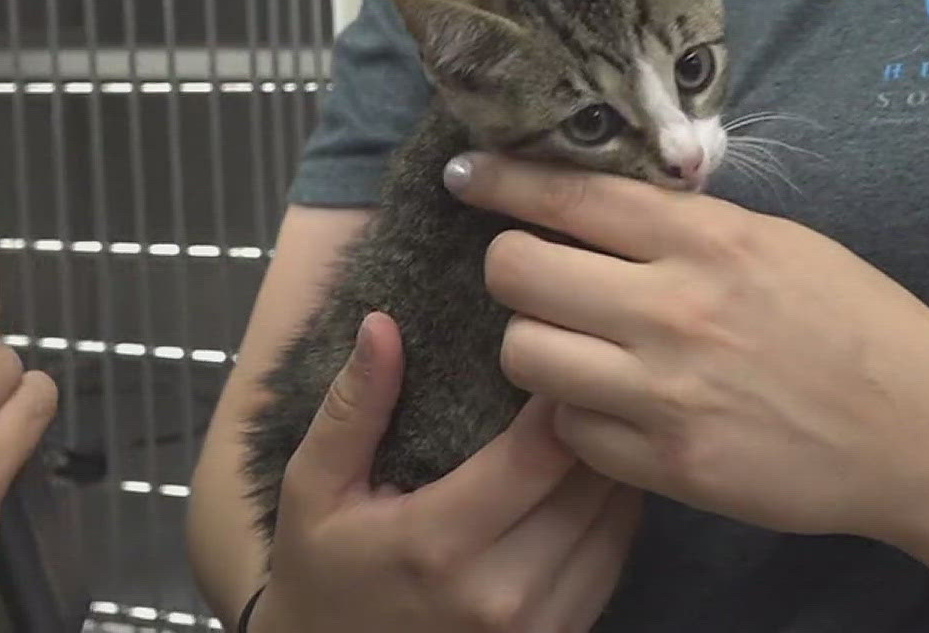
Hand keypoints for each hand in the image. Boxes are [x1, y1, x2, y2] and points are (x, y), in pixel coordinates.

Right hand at [257, 311, 641, 632]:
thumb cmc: (322, 571)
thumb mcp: (314, 490)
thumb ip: (352, 409)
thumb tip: (381, 325)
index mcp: (438, 544)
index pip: (538, 454)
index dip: (562, 396)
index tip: (560, 351)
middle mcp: (500, 593)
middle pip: (589, 487)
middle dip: (596, 424)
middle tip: (589, 373)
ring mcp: (535, 628)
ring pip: (615, 526)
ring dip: (614, 468)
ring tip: (598, 418)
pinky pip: (612, 565)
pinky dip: (613, 517)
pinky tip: (593, 479)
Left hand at [448, 152, 928, 544]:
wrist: (923, 433)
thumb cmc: (860, 325)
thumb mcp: (781, 244)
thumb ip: (688, 228)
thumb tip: (602, 204)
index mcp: (708, 239)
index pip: (569, 194)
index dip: (502, 180)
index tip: (466, 175)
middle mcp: (676, 308)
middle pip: (517, 272)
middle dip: (511, 269)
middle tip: (532, 277)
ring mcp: (667, 393)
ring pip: (524, 356)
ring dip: (537, 348)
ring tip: (573, 348)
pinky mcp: (669, 466)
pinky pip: (568, 434)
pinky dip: (578, 422)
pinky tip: (615, 410)